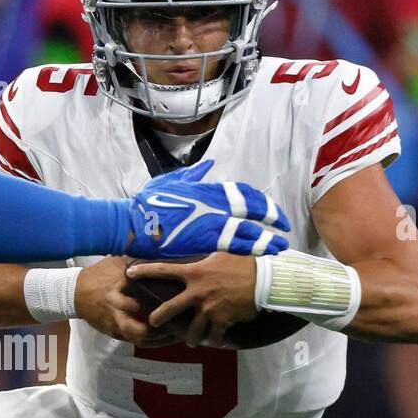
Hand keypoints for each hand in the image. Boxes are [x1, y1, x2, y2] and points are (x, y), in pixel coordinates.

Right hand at [74, 257, 175, 345]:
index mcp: (114, 290)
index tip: (170, 299)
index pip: (131, 298)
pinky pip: (134, 341)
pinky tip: (166, 338)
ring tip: (176, 334)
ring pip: (135, 337)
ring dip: (156, 339)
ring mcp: (113, 323)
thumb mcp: (115, 262)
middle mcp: (114, 309)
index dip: (149, 301)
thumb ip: (135, 259)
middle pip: (131, 326)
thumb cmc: (99, 275)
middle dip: (153, 328)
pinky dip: (151, 341)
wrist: (75, 293)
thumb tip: (158, 244)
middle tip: (173, 323)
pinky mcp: (113, 332)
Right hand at [126, 161, 290, 259]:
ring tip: (279, 246)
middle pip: (254, 209)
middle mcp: (214, 204)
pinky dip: (253, 248)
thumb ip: (192, 174)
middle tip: (284, 228)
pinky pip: (236, 245)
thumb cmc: (147, 204)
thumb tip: (209, 165)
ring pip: (249, 229)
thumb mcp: (170, 182)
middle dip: (273, 218)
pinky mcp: (205, 242)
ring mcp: (211, 222)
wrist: (132, 224)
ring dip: (268, 238)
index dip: (262, 202)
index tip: (271, 210)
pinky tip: (263, 253)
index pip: (244, 193)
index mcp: (207, 189)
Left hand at [127, 253, 257, 347]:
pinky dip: (214, 340)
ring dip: (190, 337)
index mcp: (195, 273)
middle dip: (158, 317)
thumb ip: (204, 259)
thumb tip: (198, 256)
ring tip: (189, 342)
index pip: (164, 270)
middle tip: (152, 322)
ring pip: (192, 329)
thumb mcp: (220, 255)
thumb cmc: (244, 263)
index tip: (130, 272)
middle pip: (170, 308)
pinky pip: (214, 335)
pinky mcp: (222, 320)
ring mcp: (209, 308)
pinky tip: (214, 343)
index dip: (145, 271)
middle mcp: (197, 292)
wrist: (264, 279)